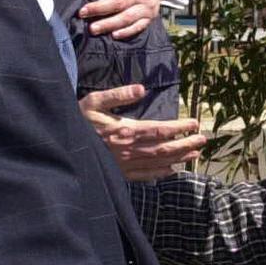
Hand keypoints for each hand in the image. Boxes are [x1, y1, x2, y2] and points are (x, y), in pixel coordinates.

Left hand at [78, 0, 171, 38]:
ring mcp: (146, 5)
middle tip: (82, 12)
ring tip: (92, 28)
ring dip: (109, 24)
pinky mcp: (149, 16)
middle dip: (99, 8)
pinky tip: (113, 35)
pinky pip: (138, 26)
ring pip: (126, 17)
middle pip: (118, 2)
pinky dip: (126, 32)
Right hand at [79, 84, 205, 179]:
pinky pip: (145, 176)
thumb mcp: (94, 101)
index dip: (180, 128)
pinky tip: (172, 170)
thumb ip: (118, 95)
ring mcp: (125, 165)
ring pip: (159, 163)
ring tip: (195, 154)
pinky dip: (161, 173)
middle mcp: (129, 150)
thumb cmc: (77, 121)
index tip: (194, 123)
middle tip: (203, 140)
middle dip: (186, 144)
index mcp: (126, 130)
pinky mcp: (120, 174)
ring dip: (179, 158)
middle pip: (165, 148)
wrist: (61, 147)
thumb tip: (141, 88)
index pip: (161, 130)